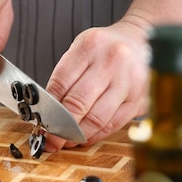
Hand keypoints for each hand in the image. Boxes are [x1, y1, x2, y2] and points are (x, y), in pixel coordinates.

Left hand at [44, 20, 150, 150]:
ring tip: (65, 141)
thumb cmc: (104, 49)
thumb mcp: (80, 51)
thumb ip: (64, 78)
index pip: (60, 83)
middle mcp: (111, 62)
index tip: (40, 122)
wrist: (141, 40)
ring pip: (97, 119)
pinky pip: (114, 125)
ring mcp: (128, 82)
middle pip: (78, 103)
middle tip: (50, 140)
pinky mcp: (140, 99)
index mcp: (89, 47)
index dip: (47, 108)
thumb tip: (46, 112)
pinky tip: (84, 138)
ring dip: (77, 135)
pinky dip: (96, 135)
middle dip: (60, 127)